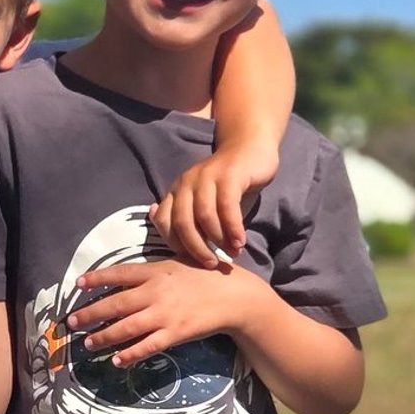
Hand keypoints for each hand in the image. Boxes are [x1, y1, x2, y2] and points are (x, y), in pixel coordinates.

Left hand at [70, 256, 254, 370]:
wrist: (233, 295)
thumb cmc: (203, 276)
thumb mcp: (177, 261)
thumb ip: (151, 266)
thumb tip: (132, 254)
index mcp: (155, 271)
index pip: (120, 273)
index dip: (98, 279)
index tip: (78, 285)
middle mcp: (156, 292)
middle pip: (116, 304)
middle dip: (90, 313)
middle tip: (71, 322)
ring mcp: (165, 314)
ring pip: (126, 328)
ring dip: (104, 336)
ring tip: (88, 343)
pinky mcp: (175, 333)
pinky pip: (148, 346)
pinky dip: (130, 354)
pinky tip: (117, 361)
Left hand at [150, 140, 278, 264]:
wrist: (250, 149)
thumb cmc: (228, 185)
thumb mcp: (204, 204)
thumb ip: (190, 223)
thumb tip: (178, 249)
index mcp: (176, 192)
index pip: (164, 223)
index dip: (175, 245)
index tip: (190, 263)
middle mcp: (186, 183)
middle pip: (182, 222)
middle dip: (196, 248)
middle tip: (211, 264)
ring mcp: (206, 176)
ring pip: (204, 215)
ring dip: (218, 239)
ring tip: (231, 253)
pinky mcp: (229, 175)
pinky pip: (226, 206)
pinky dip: (233, 227)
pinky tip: (240, 241)